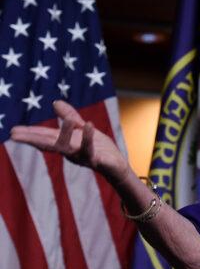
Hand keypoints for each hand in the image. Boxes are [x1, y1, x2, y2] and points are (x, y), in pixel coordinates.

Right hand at [10, 100, 129, 183]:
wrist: (117, 165)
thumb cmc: (98, 148)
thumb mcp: (83, 129)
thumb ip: (70, 117)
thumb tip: (55, 102)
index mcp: (66, 144)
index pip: (44, 137)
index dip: (29, 134)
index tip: (12, 131)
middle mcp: (70, 152)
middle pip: (49, 145)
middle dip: (32, 139)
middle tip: (15, 134)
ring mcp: (82, 157)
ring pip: (69, 148)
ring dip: (65, 134)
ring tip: (67, 120)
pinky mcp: (97, 160)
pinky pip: (91, 150)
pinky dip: (88, 138)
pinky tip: (89, 124)